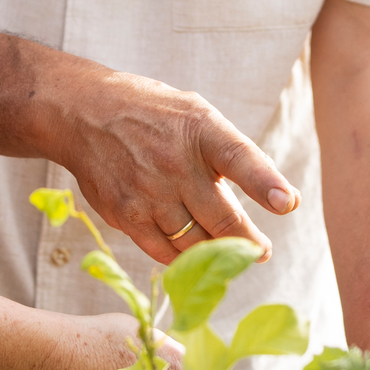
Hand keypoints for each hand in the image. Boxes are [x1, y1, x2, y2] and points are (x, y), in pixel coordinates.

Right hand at [49, 68, 298, 264]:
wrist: (84, 112)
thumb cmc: (152, 114)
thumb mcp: (196, 113)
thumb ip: (231, 152)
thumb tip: (275, 197)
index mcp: (199, 128)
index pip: (238, 157)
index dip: (264, 182)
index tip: (286, 203)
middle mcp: (174, 161)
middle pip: (223, 219)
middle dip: (249, 243)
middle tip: (260, 251)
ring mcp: (147, 192)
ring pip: (196, 244)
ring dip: (215, 253)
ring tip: (226, 252)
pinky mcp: (125, 215)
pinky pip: (164, 252)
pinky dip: (182, 256)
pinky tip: (189, 249)